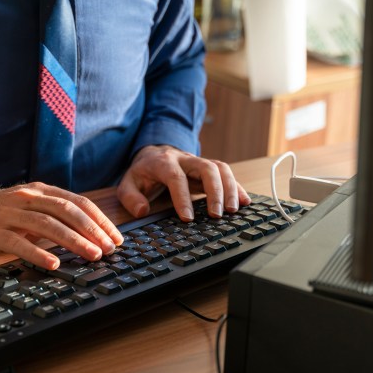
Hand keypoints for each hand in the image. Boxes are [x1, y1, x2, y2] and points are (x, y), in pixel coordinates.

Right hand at [0, 183, 123, 268]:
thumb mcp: (28, 208)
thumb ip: (54, 214)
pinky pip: (18, 242)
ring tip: (91, 255)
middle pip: (66, 210)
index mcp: (39, 190)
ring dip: (72, 241)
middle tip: (109, 248)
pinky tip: (54, 264)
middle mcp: (26, 197)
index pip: (77, 202)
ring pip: (47, 224)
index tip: (116, 237)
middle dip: (91, 229)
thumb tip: (90, 231)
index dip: (99, 219)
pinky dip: (38, 253)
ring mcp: (9, 214)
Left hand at [117, 145, 250, 220]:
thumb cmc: (143, 173)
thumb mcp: (128, 183)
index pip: (176, 177)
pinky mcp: (209, 168)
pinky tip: (245, 201)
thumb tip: (142, 210)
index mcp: (163, 163)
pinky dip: (237, 187)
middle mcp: (185, 159)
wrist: (154, 153)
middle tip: (217, 215)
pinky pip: (227, 173)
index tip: (188, 218)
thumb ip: (130, 197)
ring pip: (220, 168)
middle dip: (215, 191)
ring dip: (230, 189)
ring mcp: (199, 162)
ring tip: (233, 211)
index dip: (182, 197)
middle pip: (206, 168)